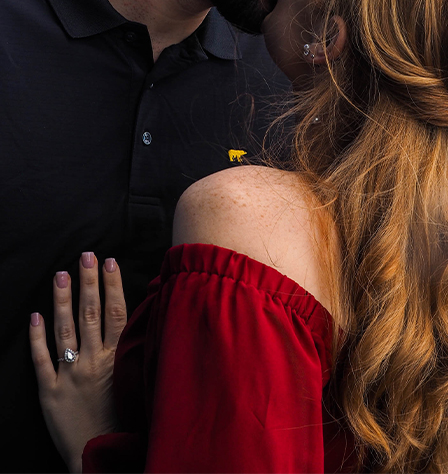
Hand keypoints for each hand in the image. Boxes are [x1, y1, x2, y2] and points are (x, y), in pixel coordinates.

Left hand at [30, 253, 126, 472]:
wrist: (104, 459)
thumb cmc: (130, 422)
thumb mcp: (143, 385)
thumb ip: (142, 353)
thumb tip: (152, 322)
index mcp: (118, 360)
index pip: (116, 314)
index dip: (113, 286)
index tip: (110, 262)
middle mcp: (94, 363)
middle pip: (90, 315)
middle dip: (89, 282)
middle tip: (86, 255)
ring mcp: (70, 376)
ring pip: (65, 330)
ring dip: (63, 300)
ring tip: (61, 274)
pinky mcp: (50, 393)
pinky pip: (41, 361)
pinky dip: (37, 338)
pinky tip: (35, 316)